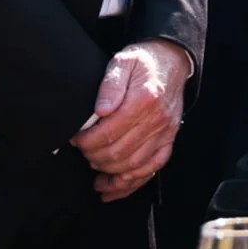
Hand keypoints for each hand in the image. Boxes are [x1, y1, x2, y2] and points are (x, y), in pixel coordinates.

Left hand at [72, 39, 189, 199]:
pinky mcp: (169, 140)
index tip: (75, 140)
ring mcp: (165, 132)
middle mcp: (157, 120)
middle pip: (118, 154)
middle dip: (93, 158)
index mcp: (144, 100)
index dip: (86, 142)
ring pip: (133, 166)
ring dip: (109, 173)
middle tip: (82, 151)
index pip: (108, 133)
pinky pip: (151, 169)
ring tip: (94, 168)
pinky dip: (131, 184)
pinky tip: (113, 188)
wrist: (172, 61)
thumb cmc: (144, 61)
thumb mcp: (123, 61)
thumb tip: (100, 110)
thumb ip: (110, 83)